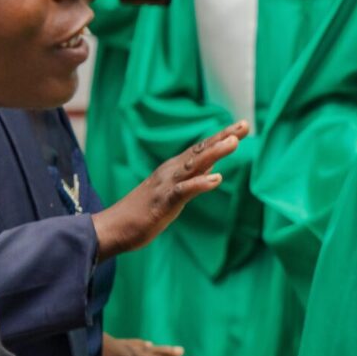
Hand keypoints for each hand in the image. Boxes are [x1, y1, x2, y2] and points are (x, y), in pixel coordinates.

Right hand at [92, 120, 248, 259]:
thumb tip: (211, 166)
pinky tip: (217, 179)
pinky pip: (183, 192)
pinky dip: (199, 184)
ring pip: (193, 166)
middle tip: (245, 125)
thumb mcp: (173, 192)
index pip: (201, 149)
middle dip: (222, 137)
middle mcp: (170, 172)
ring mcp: (165, 186)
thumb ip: (190, 177)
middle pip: (200, 151)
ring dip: (214, 153)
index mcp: (174, 169)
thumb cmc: (143, 212)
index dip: (222, 137)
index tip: (244, 125)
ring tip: (234, 143)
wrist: (111, 229)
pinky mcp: (162, 203)